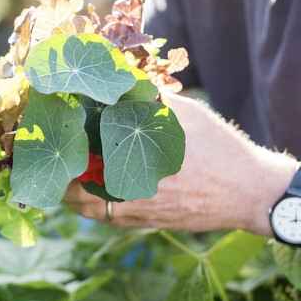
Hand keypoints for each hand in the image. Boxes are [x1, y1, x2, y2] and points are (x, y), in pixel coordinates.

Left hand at [64, 93, 294, 231]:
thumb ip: (148, 98)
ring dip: (70, 189)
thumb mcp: (185, 114)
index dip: (60, 143)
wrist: (250, 193)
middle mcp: (130, 192)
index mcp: (134, 161)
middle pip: (72, 187)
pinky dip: (91, 203)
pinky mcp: (146, 223)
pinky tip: (90, 186)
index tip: (52, 127)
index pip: (78, 156)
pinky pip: (105, 217)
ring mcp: (136, 212)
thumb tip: (118, 78)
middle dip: (58, 169)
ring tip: (64, 168)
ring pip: (84, 206)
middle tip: (50, 152)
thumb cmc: (219, 150)